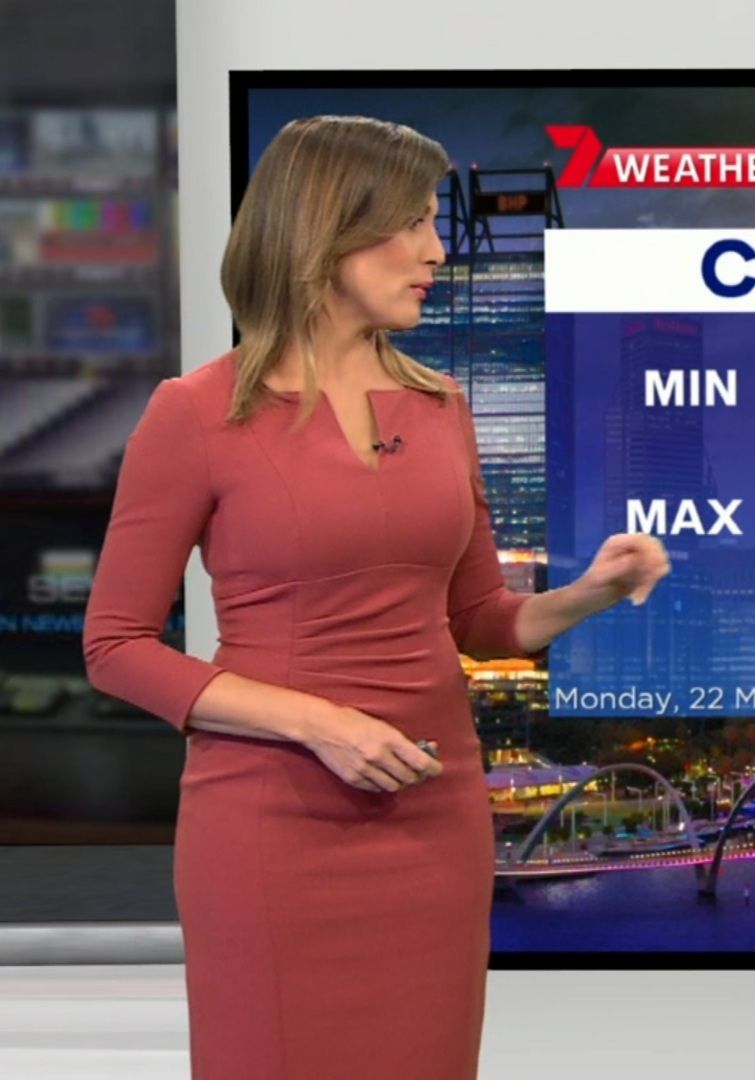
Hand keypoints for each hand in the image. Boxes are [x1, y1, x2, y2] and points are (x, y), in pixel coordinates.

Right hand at [302, 704, 442, 792]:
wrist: (322, 727)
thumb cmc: (352, 720)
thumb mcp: (380, 724)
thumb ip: (400, 740)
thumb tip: (425, 748)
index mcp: (388, 738)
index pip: (419, 761)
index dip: (433, 768)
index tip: (437, 769)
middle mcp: (379, 756)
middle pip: (409, 777)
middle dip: (417, 776)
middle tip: (419, 773)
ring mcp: (365, 769)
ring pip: (394, 786)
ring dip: (401, 782)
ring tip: (400, 775)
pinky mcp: (354, 778)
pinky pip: (376, 789)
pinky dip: (382, 785)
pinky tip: (382, 776)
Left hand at [578, 532, 671, 610]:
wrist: (586, 602)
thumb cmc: (588, 588)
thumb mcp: (603, 577)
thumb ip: (622, 566)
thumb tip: (641, 558)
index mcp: (617, 543)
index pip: (642, 540)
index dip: (651, 552)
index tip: (653, 569)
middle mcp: (628, 549)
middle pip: (654, 551)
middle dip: (653, 569)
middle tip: (647, 584)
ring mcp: (636, 560)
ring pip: (657, 566)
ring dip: (650, 582)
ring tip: (636, 598)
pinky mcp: (640, 573)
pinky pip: (654, 578)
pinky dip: (648, 588)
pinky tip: (636, 600)